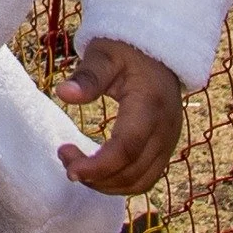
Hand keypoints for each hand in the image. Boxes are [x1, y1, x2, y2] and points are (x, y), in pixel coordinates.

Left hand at [55, 38, 183, 193]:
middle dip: (96, 176)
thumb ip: (87, 77)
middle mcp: (165, 129)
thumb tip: (63, 93)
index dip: (98, 166)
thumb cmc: (126, 50)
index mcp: (150, 105)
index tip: (69, 167)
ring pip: (141, 181)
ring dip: (107, 184)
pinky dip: (120, 182)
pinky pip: (146, 177)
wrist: (158, 49)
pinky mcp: (166, 147)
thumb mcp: (104, 55)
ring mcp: (169, 141)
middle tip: (64, 157)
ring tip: (76, 166)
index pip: (126, 148)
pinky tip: (96, 170)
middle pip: (133, 172)